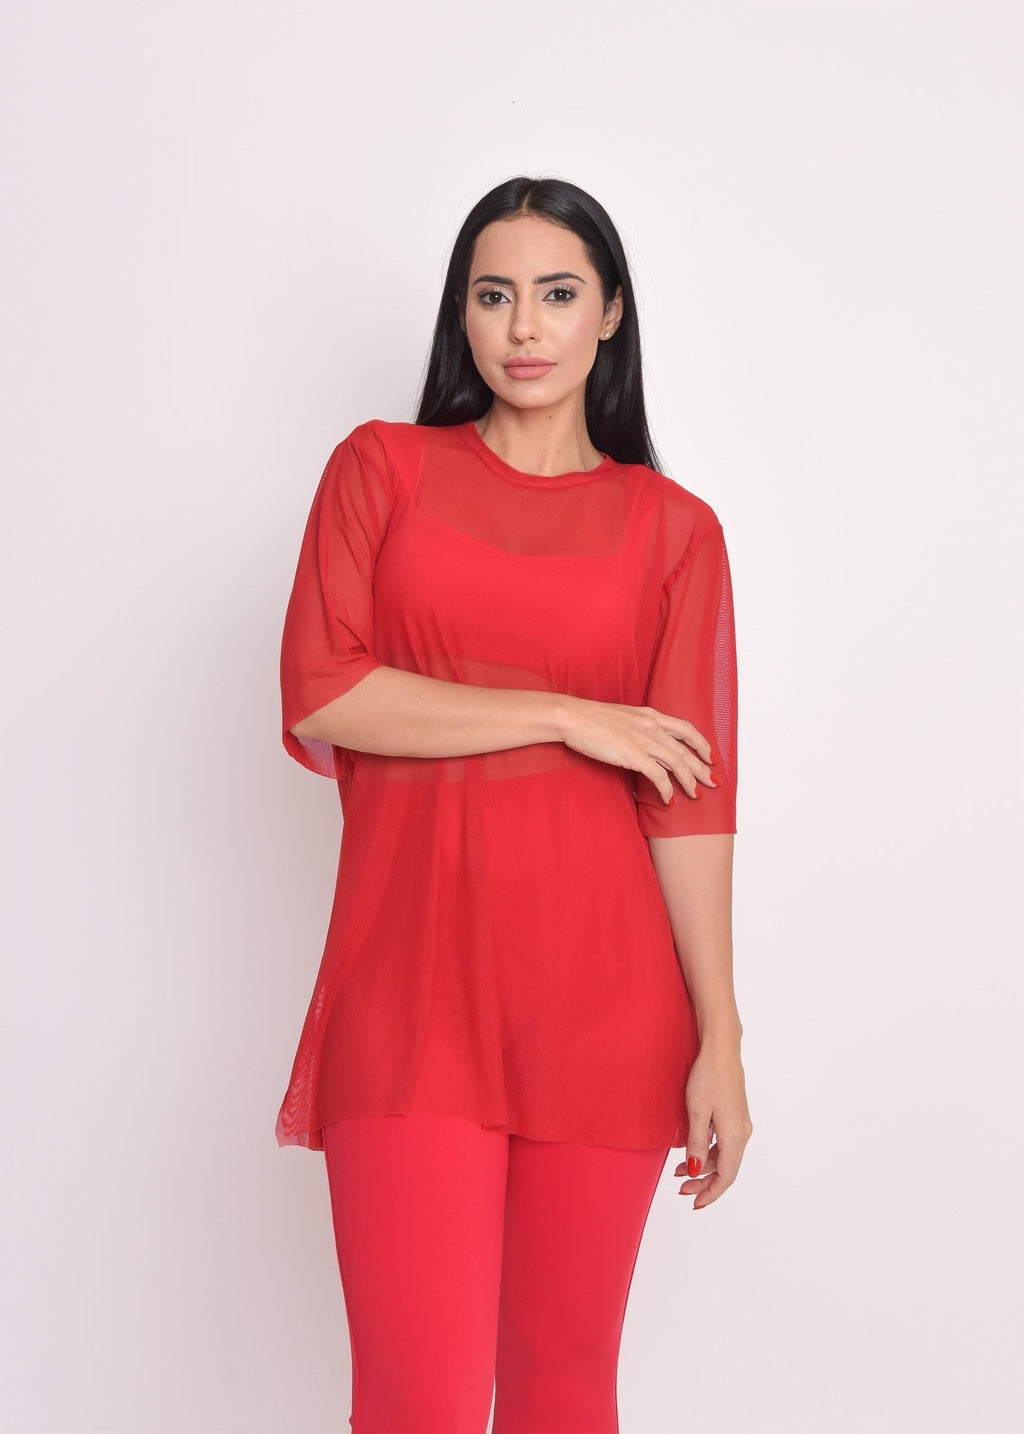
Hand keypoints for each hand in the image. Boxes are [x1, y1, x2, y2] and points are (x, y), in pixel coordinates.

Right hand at [560, 696, 716, 804]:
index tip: (710, 756)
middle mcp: (652, 726)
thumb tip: (643, 743)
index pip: (686, 729)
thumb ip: (637, 727)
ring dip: (690, 781)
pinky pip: (659, 776)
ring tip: (697, 795)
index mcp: (650, 715)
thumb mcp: (622, 717)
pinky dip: (667, 790)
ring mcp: (644, 740)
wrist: (574, 717)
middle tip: (714, 782)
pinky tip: (669, 800)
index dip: (701, 743)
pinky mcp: (634, 755)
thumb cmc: (591, 718)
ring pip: (678, 763)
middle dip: (702, 768)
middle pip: (686, 749)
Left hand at [676, 1041, 751, 1208]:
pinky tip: (694, 1151)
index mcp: (734, 1135)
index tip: (694, 1203)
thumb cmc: (708, 1077)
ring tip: (679, 1170)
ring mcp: (741, 1124)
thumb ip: (696, 1143)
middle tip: (680, 1189)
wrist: (721, 1049)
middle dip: (704, 1183)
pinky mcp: (736, 1115)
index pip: (726, 1176)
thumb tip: (694, 1170)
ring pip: (725, 1157)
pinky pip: (725, 1143)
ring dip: (704, 1167)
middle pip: (726, 1169)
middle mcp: (742, 1133)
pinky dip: (709, 1152)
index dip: (710, 1193)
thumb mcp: (697, 1112)